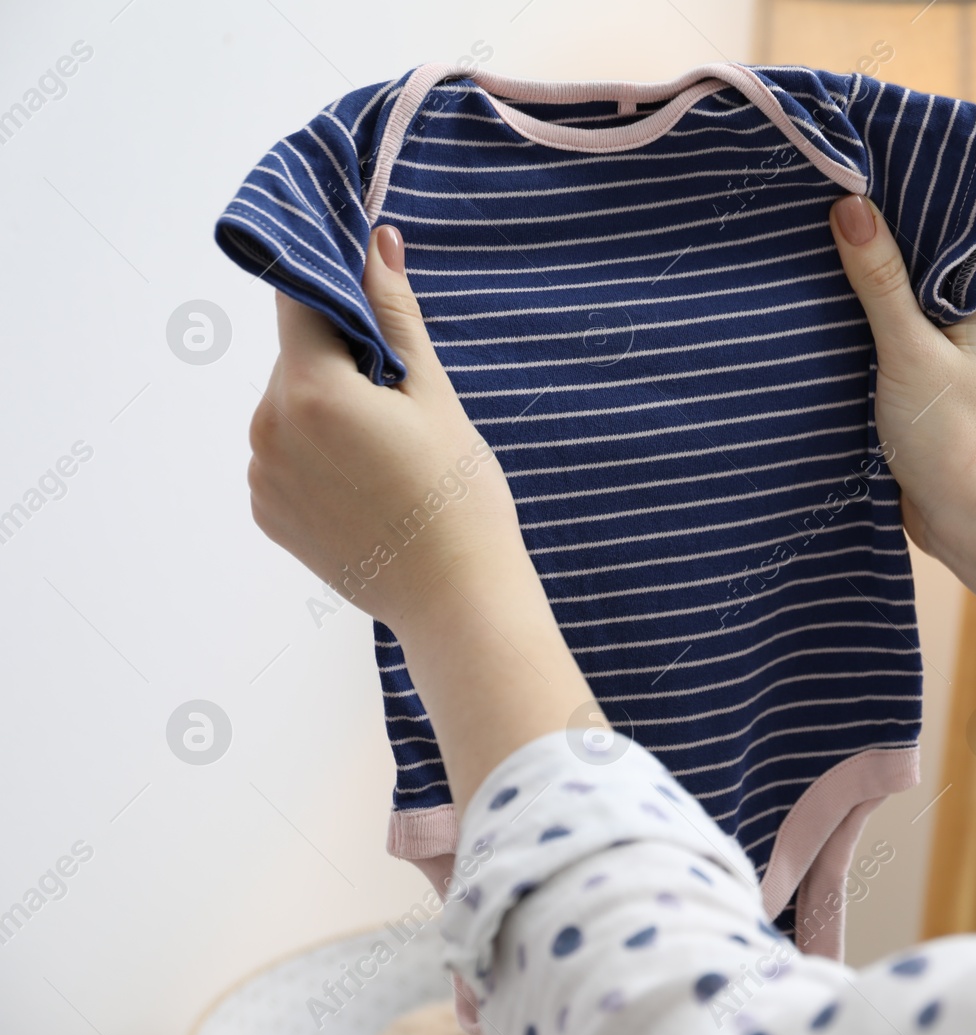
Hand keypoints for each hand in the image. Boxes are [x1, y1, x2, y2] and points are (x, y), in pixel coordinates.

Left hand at [247, 226, 529, 629]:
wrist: (456, 598)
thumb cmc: (459, 497)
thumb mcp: (434, 395)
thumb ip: (394, 314)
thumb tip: (376, 241)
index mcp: (311, 391)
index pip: (299, 299)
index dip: (330, 278)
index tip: (358, 275)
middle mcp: (269, 429)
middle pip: (296, 358)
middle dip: (340, 357)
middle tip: (401, 393)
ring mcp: (261, 475)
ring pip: (290, 407)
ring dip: (328, 406)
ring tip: (388, 450)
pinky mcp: (266, 511)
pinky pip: (284, 455)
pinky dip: (317, 452)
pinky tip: (367, 481)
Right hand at [826, 194, 975, 579]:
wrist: (974, 526)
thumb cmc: (955, 439)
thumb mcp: (909, 353)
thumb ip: (880, 281)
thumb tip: (849, 203)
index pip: (939, 229)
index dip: (893, 205)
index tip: (842, 178)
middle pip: (913, 265)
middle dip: (867, 250)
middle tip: (806, 214)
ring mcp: (950, 354)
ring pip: (895, 306)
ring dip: (856, 296)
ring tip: (799, 258)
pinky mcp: (924, 386)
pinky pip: (885, 344)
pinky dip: (856, 335)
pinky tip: (814, 320)